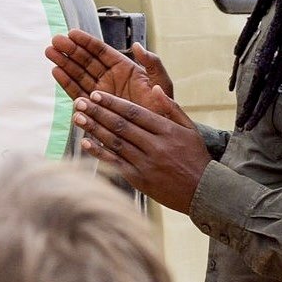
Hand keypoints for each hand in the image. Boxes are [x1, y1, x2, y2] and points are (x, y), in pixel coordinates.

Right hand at [46, 30, 173, 105]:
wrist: (156, 135)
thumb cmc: (162, 108)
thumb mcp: (162, 82)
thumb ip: (152, 63)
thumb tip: (138, 45)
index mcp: (125, 68)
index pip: (102, 51)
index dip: (86, 42)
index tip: (72, 33)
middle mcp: (110, 78)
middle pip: (86, 61)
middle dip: (70, 50)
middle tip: (55, 40)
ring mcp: (100, 92)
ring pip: (78, 74)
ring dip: (64, 63)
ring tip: (50, 52)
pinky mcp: (94, 107)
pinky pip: (77, 93)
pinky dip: (66, 83)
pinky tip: (56, 72)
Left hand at [71, 84, 210, 213]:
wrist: (203, 193)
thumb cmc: (196, 158)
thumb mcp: (190, 129)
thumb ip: (171, 108)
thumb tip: (154, 88)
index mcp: (167, 130)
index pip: (134, 112)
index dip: (113, 102)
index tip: (96, 94)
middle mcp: (155, 146)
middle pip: (121, 125)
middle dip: (98, 112)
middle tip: (80, 101)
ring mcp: (146, 163)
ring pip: (115, 143)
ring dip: (94, 129)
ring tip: (78, 117)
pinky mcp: (139, 180)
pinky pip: (115, 163)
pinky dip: (99, 153)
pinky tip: (85, 143)